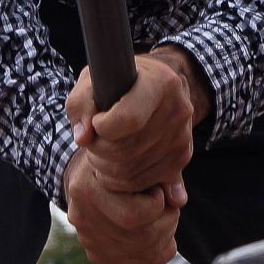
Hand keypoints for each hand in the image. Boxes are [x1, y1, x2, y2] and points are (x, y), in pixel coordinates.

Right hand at [63, 153, 179, 263]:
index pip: (132, 214)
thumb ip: (163, 175)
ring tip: (166, 217)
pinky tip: (163, 237)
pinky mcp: (96, 253)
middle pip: (138, 237)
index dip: (158, 204)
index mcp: (85, 187)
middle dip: (167, 222)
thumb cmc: (121, 160)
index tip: (159, 189)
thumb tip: (179, 200)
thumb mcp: (140, 157)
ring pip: (140, 253)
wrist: (90, 172)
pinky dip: (158, 253)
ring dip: (164, 237)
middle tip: (170, 206)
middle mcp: (81, 216)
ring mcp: (87, 238)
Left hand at [67, 54, 198, 206]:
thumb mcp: (93, 81)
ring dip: (106, 168)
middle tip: (93, 140)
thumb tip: (84, 138)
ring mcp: (182, 136)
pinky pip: (144, 183)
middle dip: (98, 150)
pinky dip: (122, 181)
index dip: (102, 127)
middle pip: (126, 150)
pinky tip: (115, 164)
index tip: (96, 121)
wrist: (152, 86)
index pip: (129, 119)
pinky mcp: (182, 157)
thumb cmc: (118, 81)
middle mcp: (178, 109)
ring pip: (131, 171)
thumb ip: (81, 104)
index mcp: (161, 82)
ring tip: (101, 150)